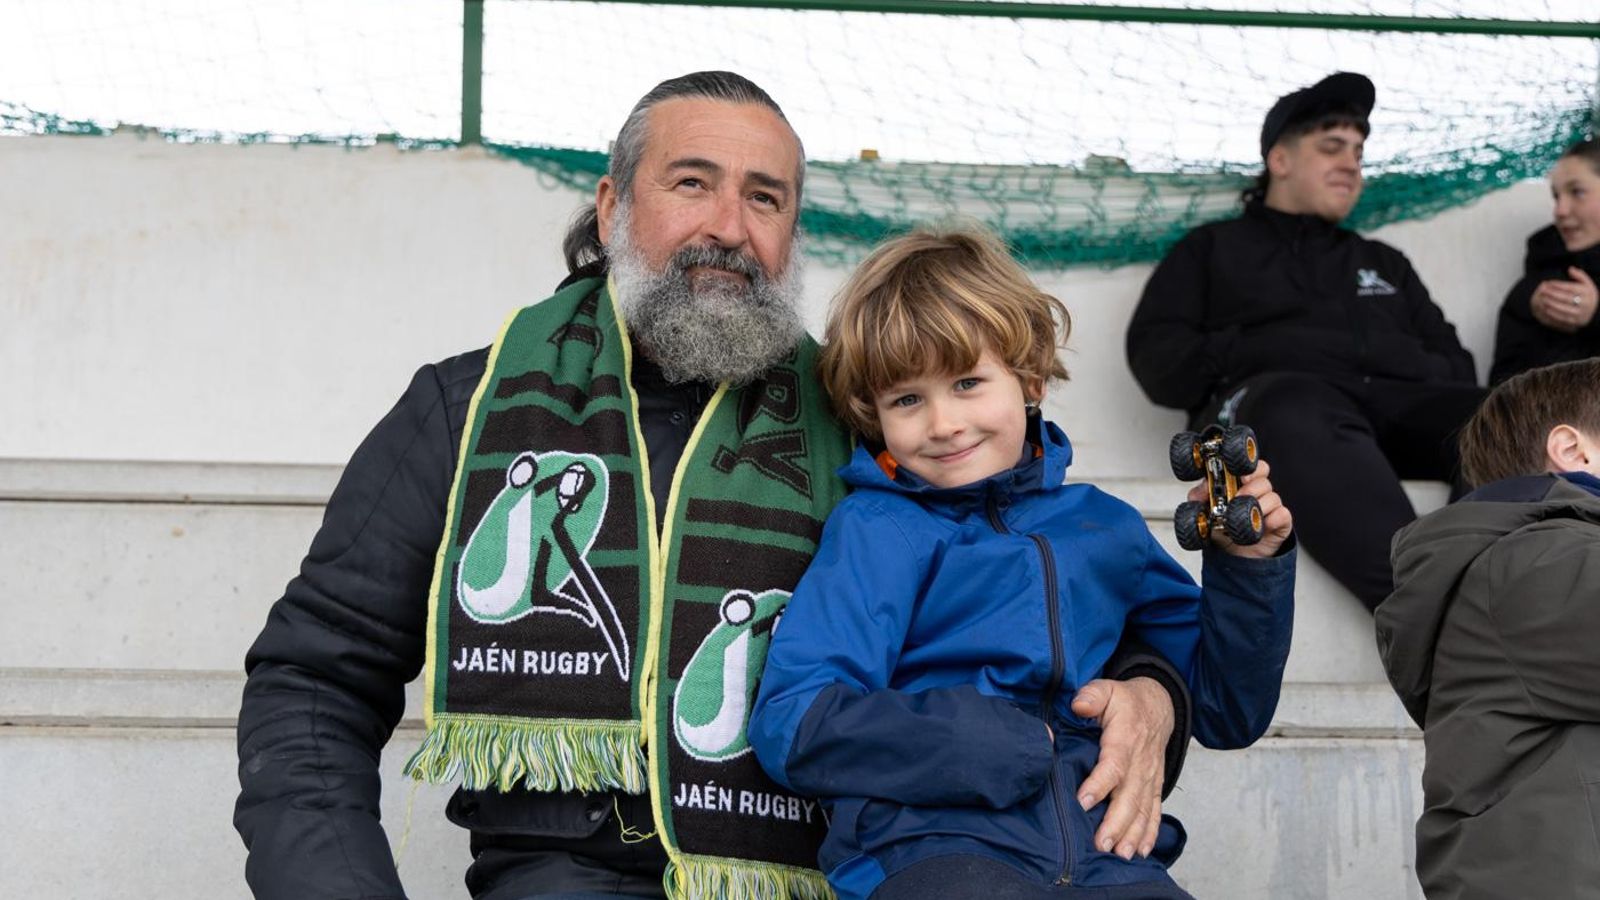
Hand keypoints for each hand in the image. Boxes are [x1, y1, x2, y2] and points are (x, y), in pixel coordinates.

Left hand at [1070, 676, 1173, 859]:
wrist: (1159, 706)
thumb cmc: (1126, 701)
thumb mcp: (1107, 689)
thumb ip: (1092, 695)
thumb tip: (1079, 705)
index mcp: (1126, 739)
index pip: (1114, 765)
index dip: (1099, 784)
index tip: (1083, 802)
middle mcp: (1141, 763)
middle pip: (1130, 796)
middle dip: (1116, 823)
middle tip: (1100, 844)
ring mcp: (1150, 777)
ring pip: (1142, 809)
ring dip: (1132, 834)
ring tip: (1119, 855)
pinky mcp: (1154, 786)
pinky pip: (1154, 812)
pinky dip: (1150, 834)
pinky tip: (1140, 852)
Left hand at [1186, 458, 1292, 557]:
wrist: (1234, 554)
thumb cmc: (1223, 528)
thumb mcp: (1204, 511)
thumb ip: (1199, 497)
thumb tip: (1201, 488)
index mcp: (1241, 484)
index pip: (1251, 466)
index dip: (1249, 466)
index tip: (1241, 475)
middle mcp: (1257, 491)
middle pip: (1264, 476)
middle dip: (1252, 485)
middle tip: (1241, 495)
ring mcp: (1270, 506)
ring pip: (1273, 496)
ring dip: (1259, 505)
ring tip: (1247, 515)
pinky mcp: (1280, 521)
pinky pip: (1283, 514)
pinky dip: (1273, 518)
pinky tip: (1263, 525)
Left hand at [1529, 268, 1597, 333]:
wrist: (1594, 312)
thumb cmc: (1587, 295)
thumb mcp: (1587, 283)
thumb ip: (1580, 275)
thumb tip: (1570, 268)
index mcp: (1588, 293)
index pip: (1571, 288)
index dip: (1558, 285)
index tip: (1548, 282)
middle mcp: (1585, 304)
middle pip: (1565, 298)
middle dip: (1552, 294)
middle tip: (1542, 290)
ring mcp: (1580, 314)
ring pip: (1563, 309)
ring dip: (1551, 304)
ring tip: (1542, 299)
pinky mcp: (1575, 322)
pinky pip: (1562, 318)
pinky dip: (1553, 314)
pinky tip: (1546, 309)